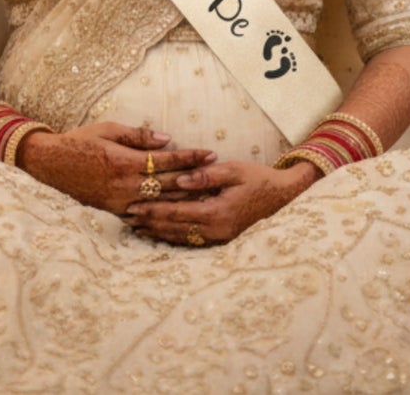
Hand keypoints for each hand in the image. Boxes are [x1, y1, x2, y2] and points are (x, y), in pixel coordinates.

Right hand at [17, 121, 214, 215]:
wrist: (51, 164)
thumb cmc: (80, 141)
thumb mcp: (108, 129)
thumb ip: (138, 136)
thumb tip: (166, 139)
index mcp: (125, 161)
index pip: (167, 160)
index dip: (190, 157)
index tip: (210, 154)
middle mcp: (125, 185)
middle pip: (169, 185)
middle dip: (195, 179)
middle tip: (218, 176)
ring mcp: (119, 202)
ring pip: (160, 204)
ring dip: (184, 201)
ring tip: (207, 197)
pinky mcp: (113, 212)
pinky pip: (143, 215)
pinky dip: (162, 214)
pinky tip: (179, 214)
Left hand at [124, 159, 317, 245]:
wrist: (283, 197)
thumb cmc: (258, 178)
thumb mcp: (234, 170)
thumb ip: (206, 175)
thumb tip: (179, 180)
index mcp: (217, 212)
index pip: (177, 213)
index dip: (153, 210)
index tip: (133, 205)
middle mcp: (216, 230)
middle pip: (175, 229)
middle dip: (150, 223)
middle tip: (126, 217)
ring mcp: (219, 238)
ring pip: (181, 238)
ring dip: (158, 232)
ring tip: (137, 227)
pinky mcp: (221, 238)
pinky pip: (192, 241)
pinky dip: (173, 237)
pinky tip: (160, 233)